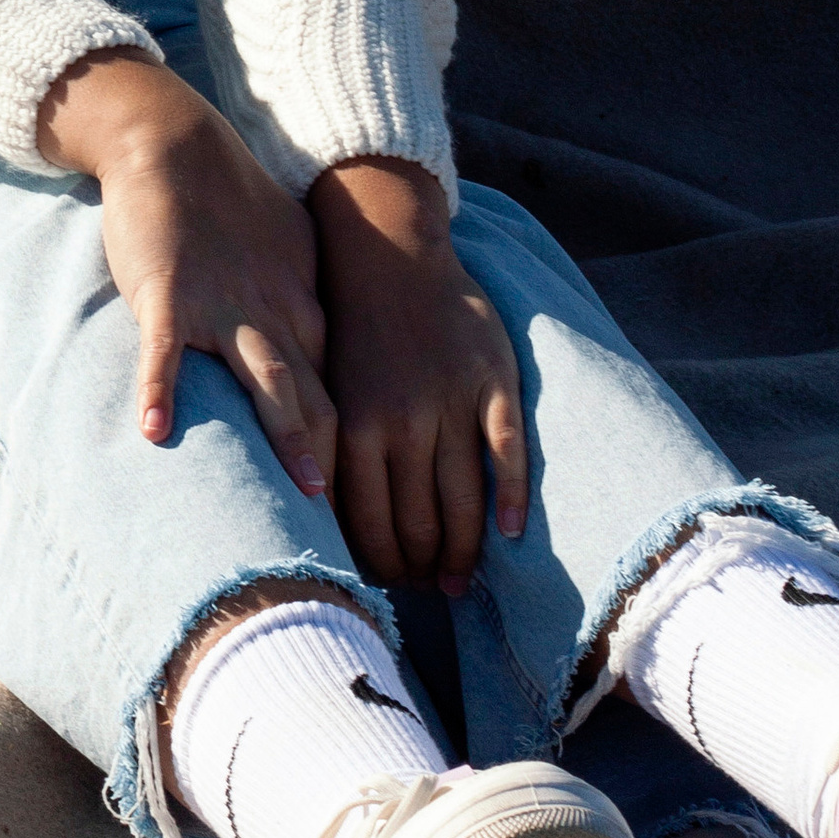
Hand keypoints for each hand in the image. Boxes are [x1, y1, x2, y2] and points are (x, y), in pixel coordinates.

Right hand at [39, 51, 335, 500]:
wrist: (175, 142)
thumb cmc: (227, 200)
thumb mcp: (288, 247)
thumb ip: (304, 297)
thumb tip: (320, 348)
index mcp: (304, 305)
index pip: (341, 389)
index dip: (358, 447)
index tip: (372, 501)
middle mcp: (275, 311)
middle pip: (318, 395)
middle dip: (343, 459)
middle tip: (368, 526)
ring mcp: (222, 305)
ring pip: (266, 377)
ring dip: (289, 433)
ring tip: (309, 489)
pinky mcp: (168, 294)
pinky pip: (165, 351)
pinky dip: (161, 390)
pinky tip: (155, 431)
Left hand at [309, 157, 528, 592]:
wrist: (387, 248)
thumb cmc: (351, 330)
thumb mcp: (326, 390)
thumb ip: (333, 452)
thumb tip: (333, 529)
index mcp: (356, 425)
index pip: (371, 524)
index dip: (384, 566)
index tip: (394, 587)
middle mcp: (404, 419)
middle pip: (420, 523)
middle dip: (424, 568)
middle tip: (431, 589)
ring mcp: (452, 401)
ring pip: (464, 501)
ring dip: (464, 551)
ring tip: (461, 579)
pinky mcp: (492, 381)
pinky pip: (507, 453)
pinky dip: (512, 498)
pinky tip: (511, 533)